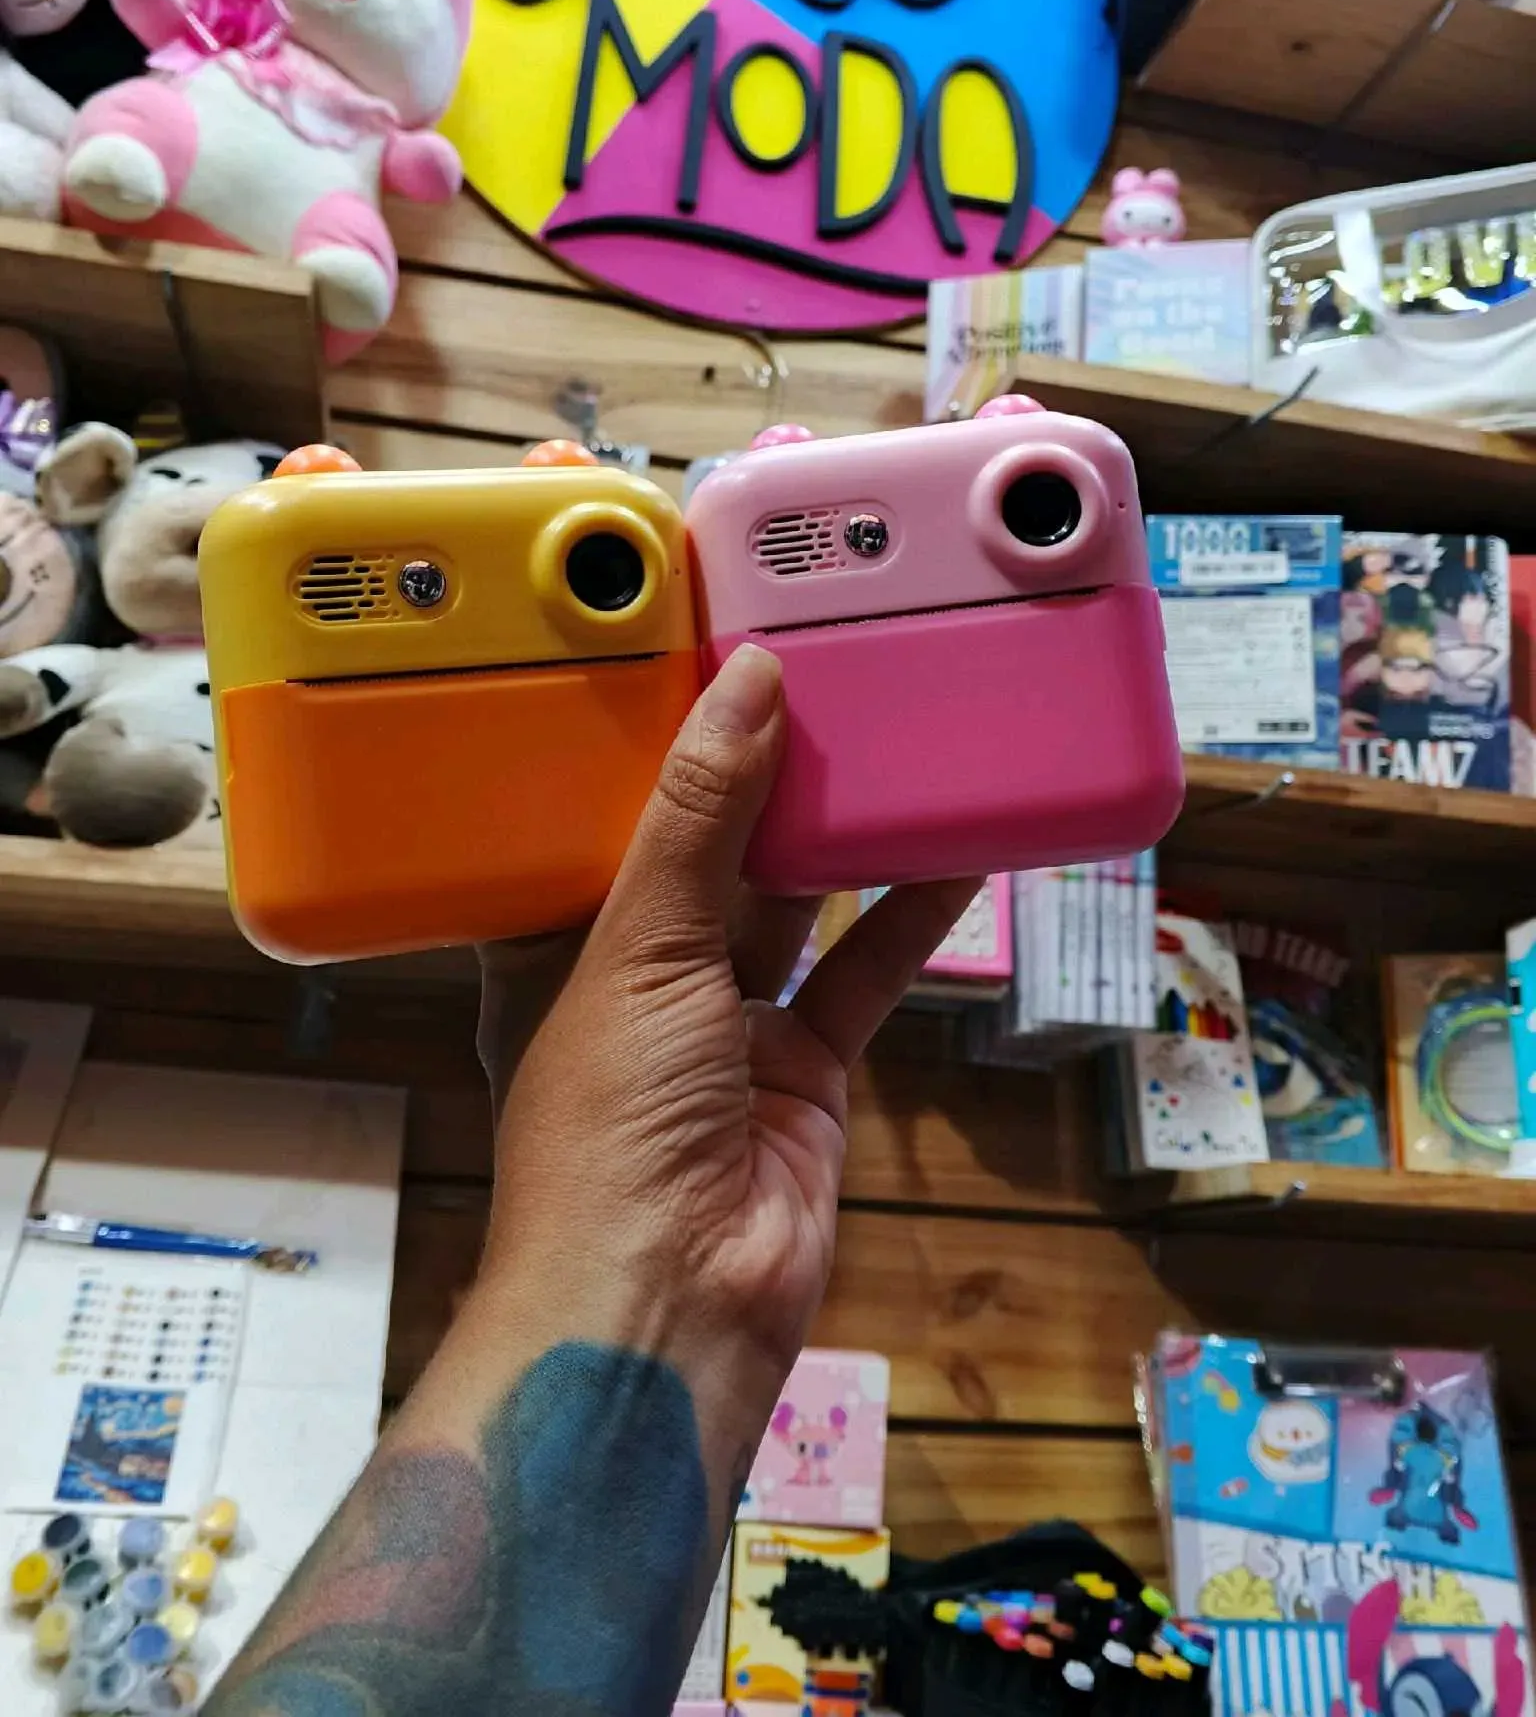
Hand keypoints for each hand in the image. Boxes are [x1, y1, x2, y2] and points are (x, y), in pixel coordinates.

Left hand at [475, 642, 980, 1373]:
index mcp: (555, 951)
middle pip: (702, 859)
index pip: (592, 825)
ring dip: (835, 838)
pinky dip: (905, 917)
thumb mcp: (642, 947)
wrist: (670, 1306)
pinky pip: (859, 974)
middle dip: (753, 782)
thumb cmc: (610, 1125)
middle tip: (809, 679)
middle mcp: (636, 985)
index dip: (640, 751)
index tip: (691, 659)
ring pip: (788, 908)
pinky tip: (950, 851)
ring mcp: (724, 1031)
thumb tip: (747, 678)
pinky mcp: (804, 1071)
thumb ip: (699, 815)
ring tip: (885, 739)